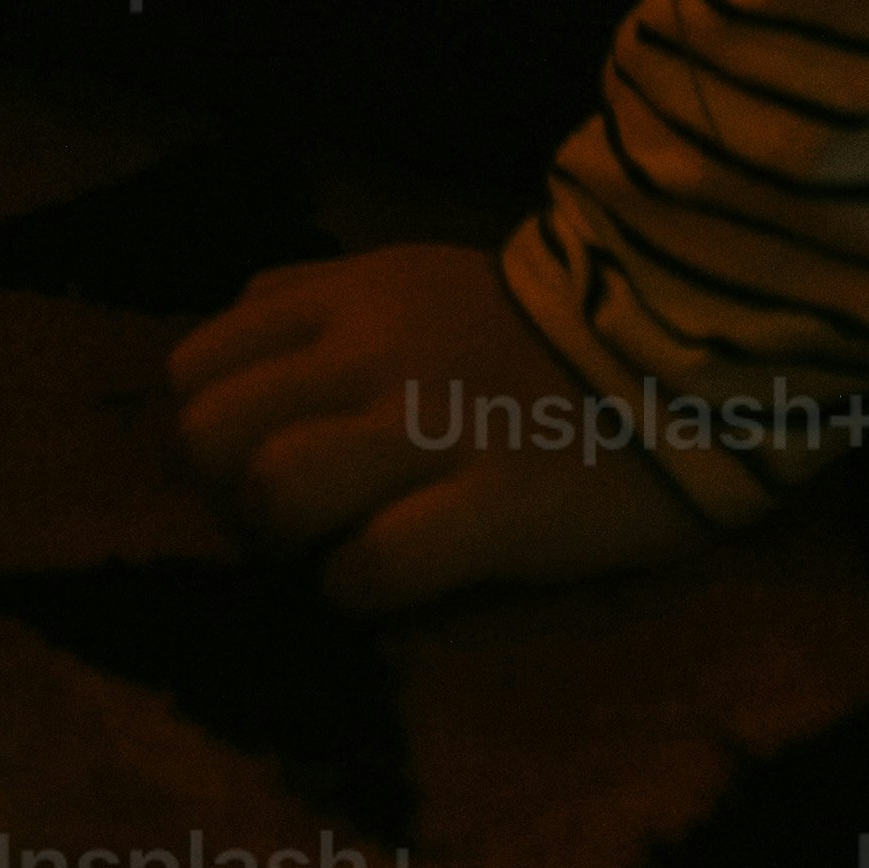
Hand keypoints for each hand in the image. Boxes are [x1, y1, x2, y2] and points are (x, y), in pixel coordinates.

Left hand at [165, 240, 703, 611]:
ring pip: (279, 490)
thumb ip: (314, 293)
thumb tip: (235, 314)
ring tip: (331, 550)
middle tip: (285, 521)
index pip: (194, 369)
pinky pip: (377, 564)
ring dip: (286, 545)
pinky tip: (383, 582)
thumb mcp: (406, 277)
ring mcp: (435, 429)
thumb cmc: (523, 329)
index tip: (253, 466)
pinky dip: (356, 591)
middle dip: (228, 497)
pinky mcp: (498, 507)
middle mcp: (373, 355)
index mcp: (346, 299)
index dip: (208, 436)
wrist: (674, 351)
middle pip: (212, 436)